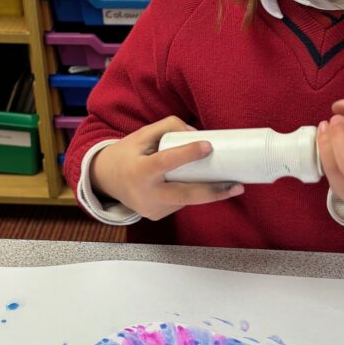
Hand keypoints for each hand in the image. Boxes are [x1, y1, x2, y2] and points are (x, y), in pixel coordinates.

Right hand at [90, 116, 243, 220]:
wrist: (105, 180)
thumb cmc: (127, 154)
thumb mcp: (142, 135)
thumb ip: (168, 127)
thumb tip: (196, 133)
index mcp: (139, 171)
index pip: (166, 162)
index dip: (187, 154)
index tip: (208, 145)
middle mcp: (145, 194)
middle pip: (186, 196)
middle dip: (214, 192)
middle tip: (237, 185)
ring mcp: (151, 209)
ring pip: (185, 199)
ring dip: (205, 190)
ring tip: (226, 181)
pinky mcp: (156, 216)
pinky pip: (179, 203)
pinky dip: (189, 193)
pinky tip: (195, 185)